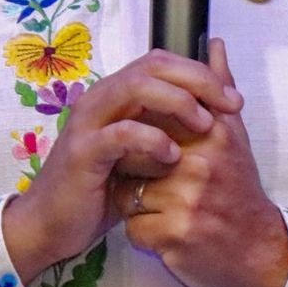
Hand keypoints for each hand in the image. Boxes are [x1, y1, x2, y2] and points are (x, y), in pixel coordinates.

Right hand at [2, 49, 241, 283]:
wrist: (53, 224)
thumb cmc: (101, 189)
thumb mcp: (144, 155)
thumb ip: (171, 128)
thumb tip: (207, 112)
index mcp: (116, 95)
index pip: (161, 62)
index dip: (200, 73)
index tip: (234, 99)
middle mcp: (100, 99)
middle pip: (152, 66)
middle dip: (196, 80)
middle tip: (228, 104)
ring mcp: (88, 122)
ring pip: (135, 88)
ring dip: (176, 101)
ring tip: (204, 124)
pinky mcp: (83, 152)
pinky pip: (120, 133)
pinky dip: (150, 138)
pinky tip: (170, 154)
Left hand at [120, 39, 287, 286]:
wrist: (260, 251)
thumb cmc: (240, 191)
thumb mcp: (234, 135)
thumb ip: (218, 89)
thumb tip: (214, 43)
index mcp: (211, 133)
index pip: (151, 118)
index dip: (144, 136)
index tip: (157, 151)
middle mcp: (200, 162)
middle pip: (133, 156)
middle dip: (138, 173)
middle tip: (164, 186)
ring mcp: (188, 199)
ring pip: (127, 192)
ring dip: (139, 205)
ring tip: (169, 209)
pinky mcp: (175, 234)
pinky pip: (132, 227)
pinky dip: (143, 234)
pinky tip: (168, 233)